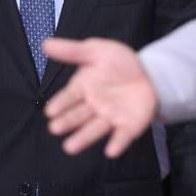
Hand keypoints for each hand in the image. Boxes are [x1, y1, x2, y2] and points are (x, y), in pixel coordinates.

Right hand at [42, 37, 158, 157]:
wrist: (151, 73)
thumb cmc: (119, 63)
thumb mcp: (96, 51)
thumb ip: (72, 50)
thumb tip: (45, 43)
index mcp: (83, 88)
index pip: (69, 96)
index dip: (60, 104)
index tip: (50, 111)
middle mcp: (94, 106)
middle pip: (78, 115)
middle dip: (67, 122)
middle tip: (55, 129)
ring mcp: (110, 117)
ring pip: (95, 129)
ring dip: (83, 138)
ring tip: (69, 148)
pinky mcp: (129, 127)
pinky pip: (122, 136)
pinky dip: (117, 143)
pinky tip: (111, 151)